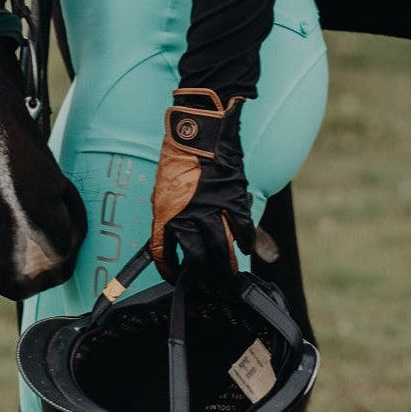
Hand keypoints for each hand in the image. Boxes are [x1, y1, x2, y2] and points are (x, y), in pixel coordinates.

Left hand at [150, 89, 255, 278]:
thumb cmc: (180, 157)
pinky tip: (246, 248)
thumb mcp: (165, 188)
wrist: (200, 130)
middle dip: (204, 275)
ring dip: (226, 265)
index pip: (164, 253)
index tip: (175, 277)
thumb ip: (170, 214)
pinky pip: (242, 230)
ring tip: (229, 273)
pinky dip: (246, 242)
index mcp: (165, 212)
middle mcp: (187, 215)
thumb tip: (175, 237)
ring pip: (221, 250)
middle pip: (198, 258)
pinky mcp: (232, 199)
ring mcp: (211, 208)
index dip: (170, 270)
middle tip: (210, 282)